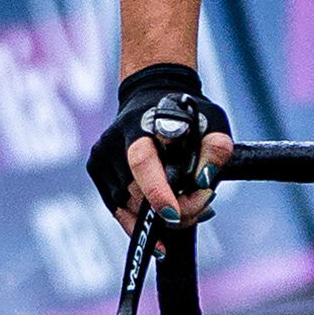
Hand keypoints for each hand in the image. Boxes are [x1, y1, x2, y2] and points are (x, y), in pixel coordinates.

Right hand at [88, 65, 233, 226]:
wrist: (151, 95)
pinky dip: (142, 219)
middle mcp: (114, 141)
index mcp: (140, 125)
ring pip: (129, 207)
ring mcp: (101, 157)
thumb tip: (203, 180)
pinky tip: (165, 213)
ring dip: (160, 218)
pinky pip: (120, 210)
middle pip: (138, 194)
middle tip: (203, 203)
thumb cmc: (184, 113)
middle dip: (175, 210)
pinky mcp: (96, 170)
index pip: (142, 162)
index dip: (156, 191)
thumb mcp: (212, 121)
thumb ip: (216, 148)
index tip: (173, 213)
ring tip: (189, 205)